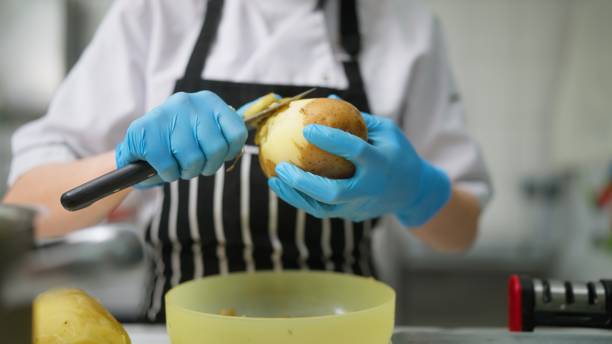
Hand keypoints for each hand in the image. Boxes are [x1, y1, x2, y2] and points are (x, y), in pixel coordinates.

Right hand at [116, 91, 246, 186]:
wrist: (138, 143)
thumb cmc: (178, 140)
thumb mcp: (204, 130)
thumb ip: (225, 135)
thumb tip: (240, 148)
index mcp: (209, 102)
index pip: (237, 133)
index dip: (229, 153)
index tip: (216, 157)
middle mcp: (188, 102)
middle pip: (216, 149)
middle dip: (206, 167)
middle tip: (194, 166)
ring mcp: (165, 114)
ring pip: (192, 160)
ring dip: (185, 172)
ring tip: (178, 166)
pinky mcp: (144, 131)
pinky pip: (168, 166)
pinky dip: (168, 174)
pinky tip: (162, 167)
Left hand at [268, 106, 450, 226]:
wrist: (413, 191)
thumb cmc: (397, 153)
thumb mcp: (386, 131)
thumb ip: (357, 118)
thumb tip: (326, 99)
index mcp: (381, 162)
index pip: (355, 151)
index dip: (331, 140)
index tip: (307, 128)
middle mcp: (370, 188)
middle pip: (334, 192)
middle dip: (304, 181)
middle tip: (282, 166)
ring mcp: (360, 206)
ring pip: (323, 208)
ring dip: (295, 196)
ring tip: (274, 180)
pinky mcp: (352, 215)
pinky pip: (322, 210)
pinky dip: (302, 200)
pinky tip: (285, 187)